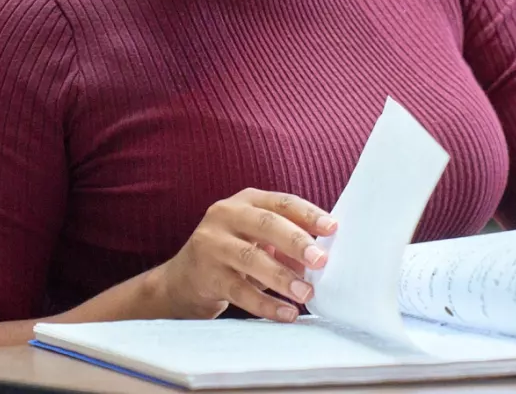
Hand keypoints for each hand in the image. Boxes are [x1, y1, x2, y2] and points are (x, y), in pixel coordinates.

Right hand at [148, 189, 336, 322]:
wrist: (182, 280)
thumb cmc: (231, 254)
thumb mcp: (256, 239)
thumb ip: (285, 243)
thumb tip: (320, 259)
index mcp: (246, 201)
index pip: (282, 202)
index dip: (309, 214)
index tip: (333, 228)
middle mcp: (225, 215)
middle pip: (266, 224)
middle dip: (297, 242)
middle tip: (321, 260)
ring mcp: (212, 244)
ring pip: (252, 258)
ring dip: (283, 277)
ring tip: (306, 293)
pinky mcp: (206, 275)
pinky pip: (240, 291)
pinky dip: (266, 304)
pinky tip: (286, 313)